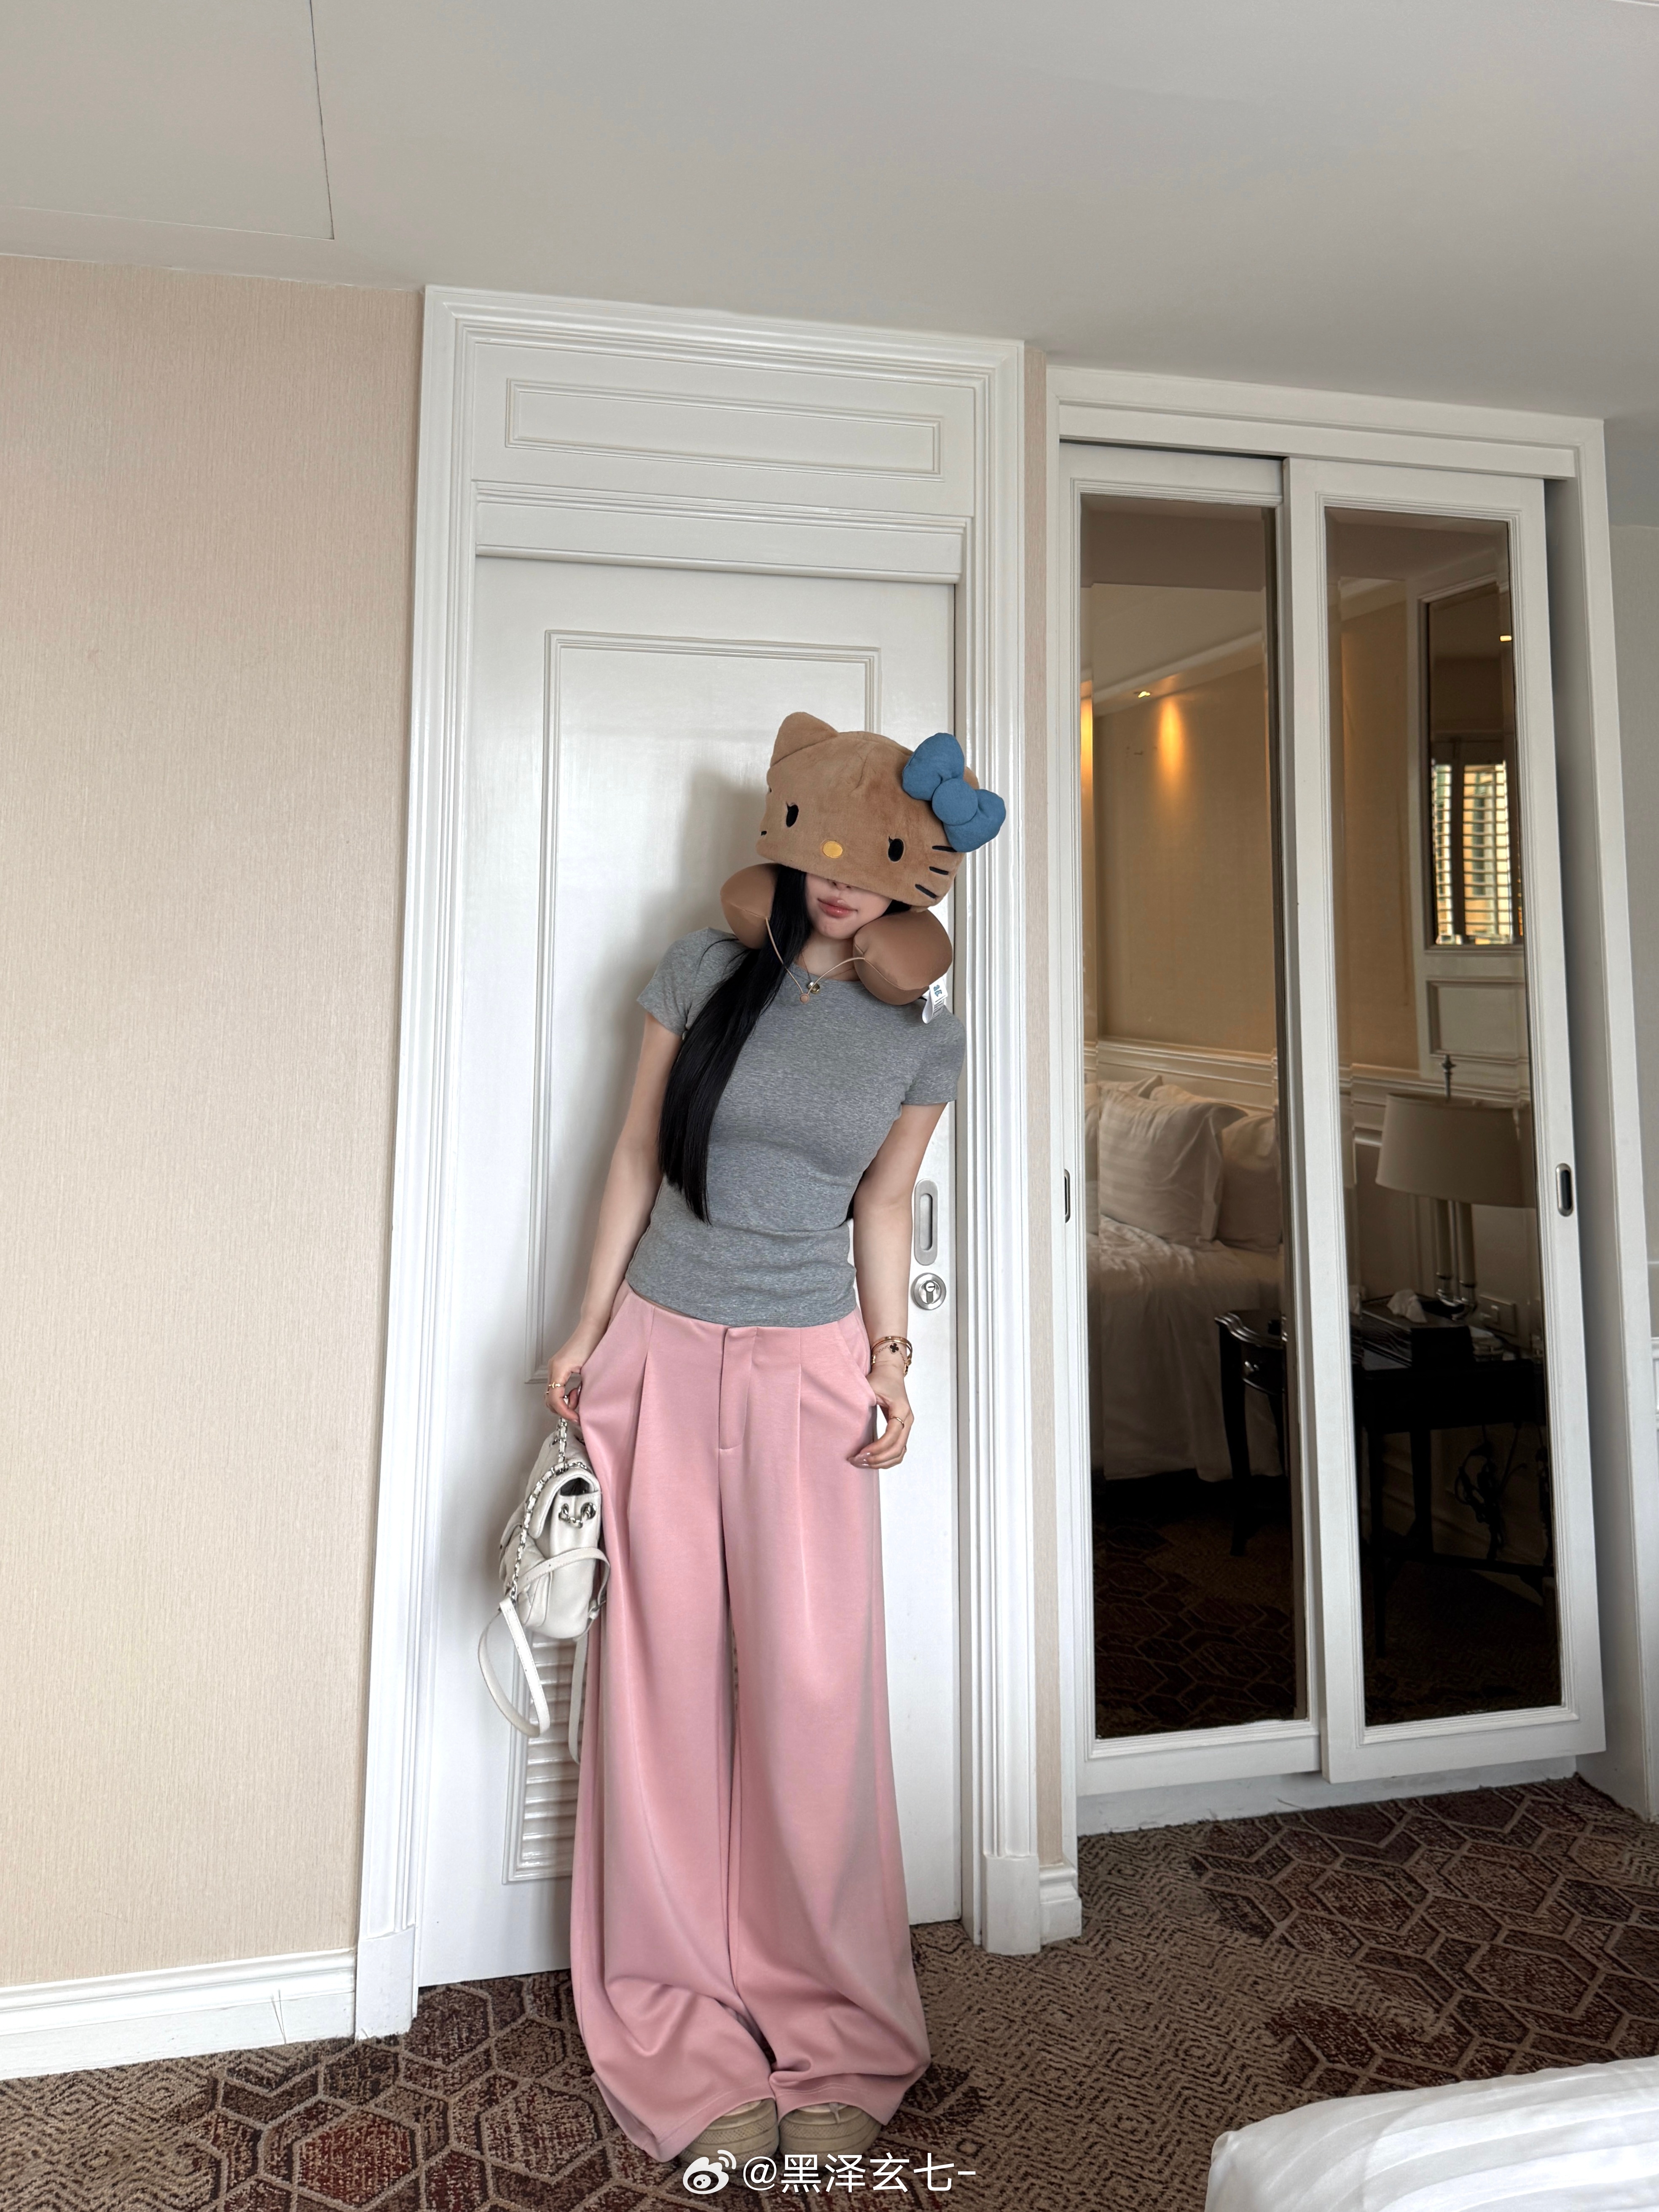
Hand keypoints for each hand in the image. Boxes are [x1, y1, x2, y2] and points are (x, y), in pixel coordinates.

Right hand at [546, 1321, 603, 1419]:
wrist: (594, 1326)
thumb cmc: (593, 1342)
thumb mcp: (590, 1370)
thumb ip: (584, 1390)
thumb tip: (582, 1406)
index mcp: (558, 1369)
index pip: (555, 1399)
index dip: (565, 1412)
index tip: (576, 1418)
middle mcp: (553, 1368)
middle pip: (549, 1399)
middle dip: (563, 1409)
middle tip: (578, 1412)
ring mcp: (555, 1367)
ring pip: (552, 1394)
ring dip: (564, 1402)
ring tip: (580, 1398)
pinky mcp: (559, 1366)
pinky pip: (556, 1386)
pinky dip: (565, 1394)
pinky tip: (577, 1391)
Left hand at [853, 1349, 913, 1468]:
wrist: (890, 1372)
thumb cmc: (879, 1378)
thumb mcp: (870, 1387)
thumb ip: (861, 1403)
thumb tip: (849, 1424)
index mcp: (901, 1409)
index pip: (892, 1435)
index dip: (877, 1447)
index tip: (860, 1453)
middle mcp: (908, 1419)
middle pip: (898, 1449)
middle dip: (878, 1459)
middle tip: (858, 1461)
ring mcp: (907, 1425)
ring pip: (900, 1453)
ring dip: (882, 1462)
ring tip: (863, 1463)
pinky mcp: (902, 1429)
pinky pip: (898, 1450)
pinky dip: (886, 1459)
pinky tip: (871, 1460)